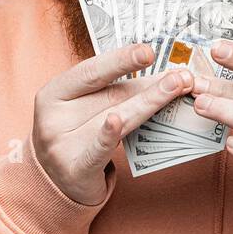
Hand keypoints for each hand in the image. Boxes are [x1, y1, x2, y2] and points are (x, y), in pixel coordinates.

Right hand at [33, 42, 192, 204]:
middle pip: (109, 95)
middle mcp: (52, 117)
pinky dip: (108, 134)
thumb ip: (116, 92)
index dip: (121, 60)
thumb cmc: (76, 137)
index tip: (149, 51)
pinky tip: (118, 121)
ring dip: (148, 102)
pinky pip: (96, 149)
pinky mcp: (74, 169)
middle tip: (180, 76)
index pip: (91, 71)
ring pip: (112, 117)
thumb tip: (164, 76)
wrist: (55, 182)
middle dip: (149, 85)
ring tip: (175, 89)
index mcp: (53, 93)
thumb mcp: (86, 110)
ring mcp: (59, 144)